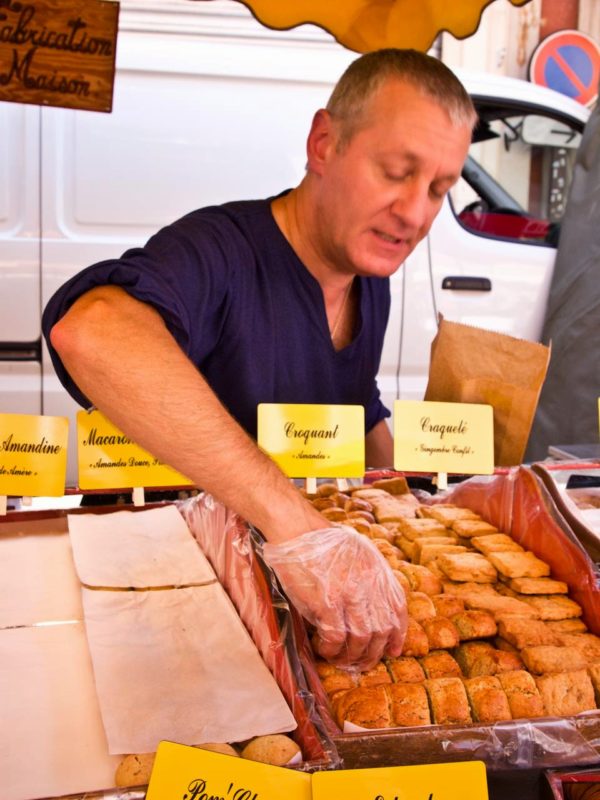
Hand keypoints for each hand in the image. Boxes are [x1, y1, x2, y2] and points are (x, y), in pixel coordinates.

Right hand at [262, 526, 406, 669]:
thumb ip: (368, 581)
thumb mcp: (357, 556)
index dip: (397, 636)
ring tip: (338, 658)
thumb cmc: (320, 543)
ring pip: (360, 639)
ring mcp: (349, 594)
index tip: (391, 650)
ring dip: (349, 656)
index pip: (397, 611)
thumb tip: (369, 615)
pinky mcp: (328, 602)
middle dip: (371, 653)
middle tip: (360, 663)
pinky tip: (324, 649)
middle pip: (380, 631)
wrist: (297, 530)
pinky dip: (331, 649)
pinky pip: (335, 637)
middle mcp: (369, 584)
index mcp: (379, 572)